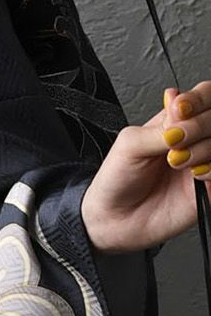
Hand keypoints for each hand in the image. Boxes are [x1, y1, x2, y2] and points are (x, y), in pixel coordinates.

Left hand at [82, 82, 210, 253]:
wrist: (114, 218)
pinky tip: (195, 176)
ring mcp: (206, 161)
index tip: (181, 109)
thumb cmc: (118, 179)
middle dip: (199, 125)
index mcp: (177, 122)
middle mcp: (196, 139)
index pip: (205, 96)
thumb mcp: (130, 144)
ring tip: (177, 161)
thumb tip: (179, 101)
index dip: (199, 99)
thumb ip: (161, 126)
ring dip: (205, 148)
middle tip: (173, 141)